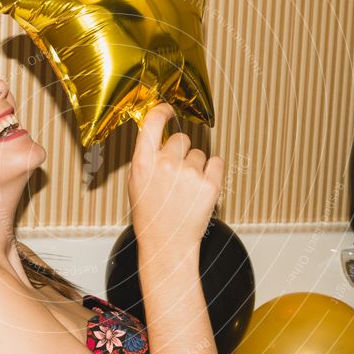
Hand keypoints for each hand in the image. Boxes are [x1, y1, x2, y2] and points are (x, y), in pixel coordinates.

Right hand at [128, 103, 224, 251]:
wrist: (167, 244)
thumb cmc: (151, 216)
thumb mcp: (137, 183)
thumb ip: (146, 157)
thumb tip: (157, 134)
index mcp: (143, 162)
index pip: (152, 121)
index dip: (163, 111)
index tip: (168, 109)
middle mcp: (166, 164)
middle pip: (181, 138)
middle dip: (181, 152)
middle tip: (176, 175)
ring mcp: (189, 174)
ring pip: (199, 154)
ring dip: (196, 166)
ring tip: (186, 189)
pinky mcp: (210, 184)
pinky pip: (217, 162)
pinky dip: (212, 172)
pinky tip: (201, 188)